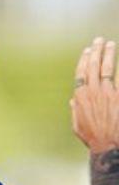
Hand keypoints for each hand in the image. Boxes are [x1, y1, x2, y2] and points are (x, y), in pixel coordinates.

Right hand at [72, 37, 118, 153]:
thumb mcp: (77, 124)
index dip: (84, 60)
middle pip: (94, 67)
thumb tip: (74, 100)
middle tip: (99, 40)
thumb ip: (76, 110)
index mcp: (81, 97)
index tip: (87, 50)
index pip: (81, 73)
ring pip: (107, 69)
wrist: (107, 144)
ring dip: (109, 55)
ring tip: (111, 44)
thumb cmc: (92, 136)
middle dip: (96, 52)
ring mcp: (107, 93)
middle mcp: (93, 92)